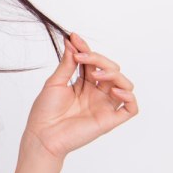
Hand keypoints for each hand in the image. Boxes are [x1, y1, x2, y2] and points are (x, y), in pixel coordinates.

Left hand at [23, 32, 137, 159]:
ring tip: (96, 74)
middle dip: (98, 58)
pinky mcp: (110, 120)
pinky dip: (128, 97)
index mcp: (83, 84)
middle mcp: (96, 93)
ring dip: (113, 74)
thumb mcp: (55, 82)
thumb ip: (67, 64)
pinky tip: (115, 90)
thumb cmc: (45, 111)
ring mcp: (104, 106)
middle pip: (110, 69)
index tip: (74, 37)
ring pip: (124, 84)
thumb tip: (71, 43)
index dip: (85, 49)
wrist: (42, 134)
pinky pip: (131, 108)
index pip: (92, 62)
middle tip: (80, 56)